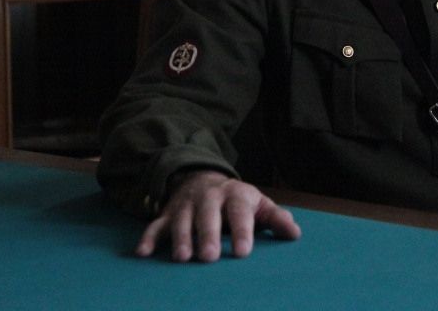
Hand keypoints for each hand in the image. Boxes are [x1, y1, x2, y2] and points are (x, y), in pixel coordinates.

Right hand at [135, 169, 300, 262]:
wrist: (203, 178)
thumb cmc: (237, 201)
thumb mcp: (258, 205)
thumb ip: (275, 218)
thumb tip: (294, 233)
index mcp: (235, 194)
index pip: (239, 211)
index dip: (242, 231)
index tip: (243, 252)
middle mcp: (209, 197)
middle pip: (208, 214)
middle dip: (208, 234)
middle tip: (210, 257)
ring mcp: (187, 204)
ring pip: (182, 219)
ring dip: (181, 238)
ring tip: (183, 258)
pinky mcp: (168, 213)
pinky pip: (156, 225)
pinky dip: (148, 237)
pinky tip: (143, 253)